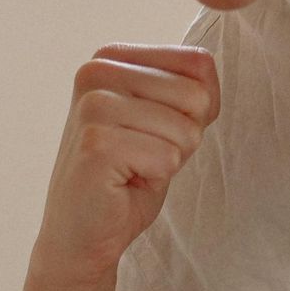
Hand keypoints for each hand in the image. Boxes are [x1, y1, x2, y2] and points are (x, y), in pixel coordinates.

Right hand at [32, 45, 220, 290]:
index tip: (156, 131)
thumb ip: (190, 91)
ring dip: (168, 160)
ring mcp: (93, 106)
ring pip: (185, 129)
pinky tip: (122, 182)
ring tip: (133, 168)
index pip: (198, 63)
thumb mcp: (166, 121)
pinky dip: (155, 178)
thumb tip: (208, 79)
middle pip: (196, 96)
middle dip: (182, 137)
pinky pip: (167, 157)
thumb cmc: (127, 176)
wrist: (81, 233)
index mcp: (111, 58)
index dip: (196, 110)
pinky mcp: (96, 143)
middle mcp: (96, 71)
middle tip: (143, 155)